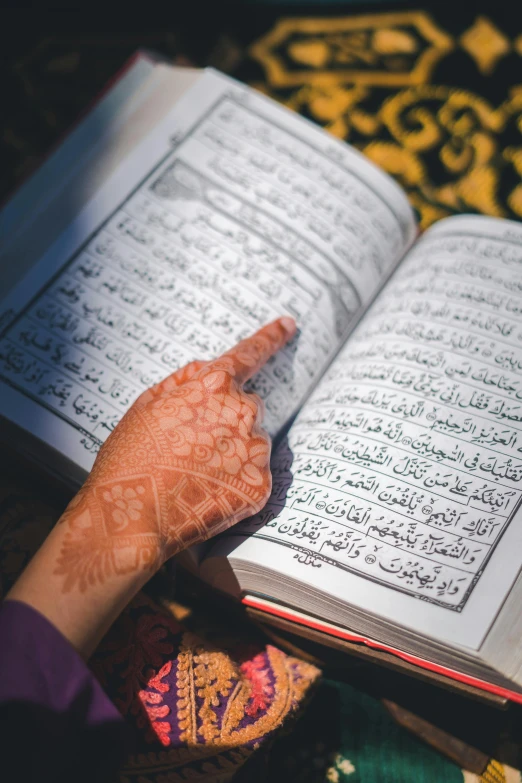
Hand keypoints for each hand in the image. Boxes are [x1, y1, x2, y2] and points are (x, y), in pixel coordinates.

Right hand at [53, 317, 295, 591]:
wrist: (130, 519)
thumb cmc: (130, 459)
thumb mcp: (146, 404)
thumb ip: (185, 380)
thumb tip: (213, 369)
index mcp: (213, 385)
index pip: (250, 353)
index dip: (271, 337)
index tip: (290, 325)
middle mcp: (241, 411)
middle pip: (247, 407)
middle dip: (227, 421)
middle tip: (191, 447)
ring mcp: (254, 450)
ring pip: (252, 443)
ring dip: (233, 454)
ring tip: (194, 476)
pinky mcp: (260, 485)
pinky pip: (254, 477)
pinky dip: (236, 484)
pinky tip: (206, 494)